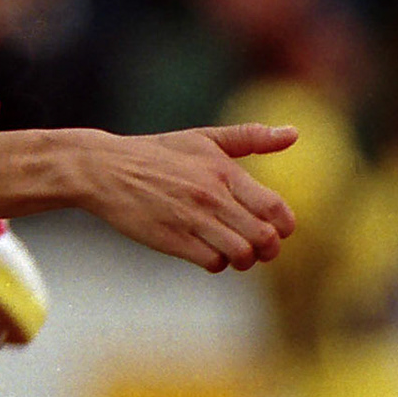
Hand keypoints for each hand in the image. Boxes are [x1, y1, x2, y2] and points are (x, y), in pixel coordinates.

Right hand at [71, 123, 297, 271]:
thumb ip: (250, 138)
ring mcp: (191, 219)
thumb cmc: (155, 153)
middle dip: (267, 249)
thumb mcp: (202, 138)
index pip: (277, 210)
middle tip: (255, 246)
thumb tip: (294, 133)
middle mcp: (211, 196)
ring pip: (242, 255)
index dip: (283, 226)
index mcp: (224, 171)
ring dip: (242, 259)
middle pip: (265, 239)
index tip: (272, 227)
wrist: (103, 169)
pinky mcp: (171, 239)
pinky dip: (215, 263)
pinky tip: (205, 251)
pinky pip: (212, 263)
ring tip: (230, 250)